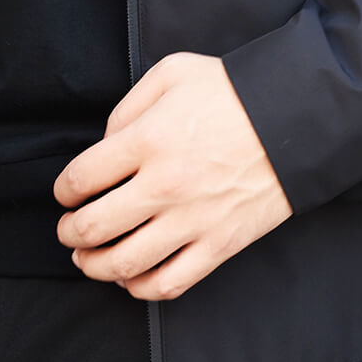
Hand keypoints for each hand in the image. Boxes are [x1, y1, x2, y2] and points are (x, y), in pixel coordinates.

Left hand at [53, 51, 292, 299]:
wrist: (298, 118)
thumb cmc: (233, 90)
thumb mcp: (172, 73)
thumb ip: (128, 106)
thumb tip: (106, 145)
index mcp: (148, 140)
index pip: (82, 178)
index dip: (64, 190)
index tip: (66, 192)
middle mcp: (164, 185)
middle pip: (94, 226)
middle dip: (70, 232)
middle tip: (68, 229)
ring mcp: (193, 221)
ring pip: (125, 263)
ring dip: (95, 266)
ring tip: (87, 259)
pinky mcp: (220, 245)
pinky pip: (170, 283)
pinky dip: (141, 288)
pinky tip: (130, 279)